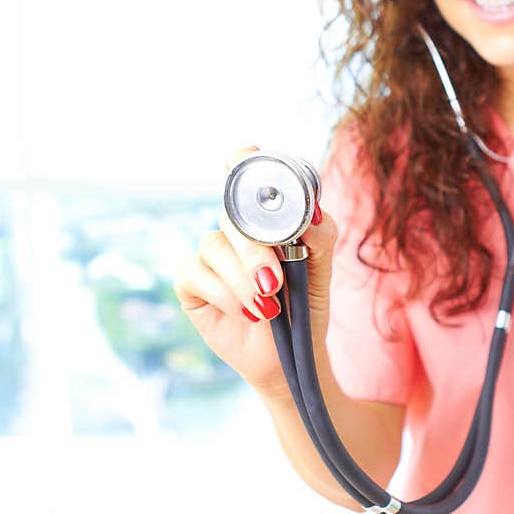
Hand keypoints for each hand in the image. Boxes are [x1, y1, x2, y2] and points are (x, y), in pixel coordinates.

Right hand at [173, 146, 339, 396]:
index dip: (243, 162)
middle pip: (232, 216)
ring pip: (214, 246)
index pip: (248, 179)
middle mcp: (236, 231)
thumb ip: (321, 237)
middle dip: (255, 251)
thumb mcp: (322, 272)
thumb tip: (312, 211)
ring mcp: (211, 256)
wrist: (292, 358)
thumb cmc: (306, 309)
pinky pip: (196, 273)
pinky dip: (224, 294)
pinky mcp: (191, 283)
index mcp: (267, 220)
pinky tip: (248, 313)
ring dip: (242, 280)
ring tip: (268, 308)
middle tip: (276, 282)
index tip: (243, 155)